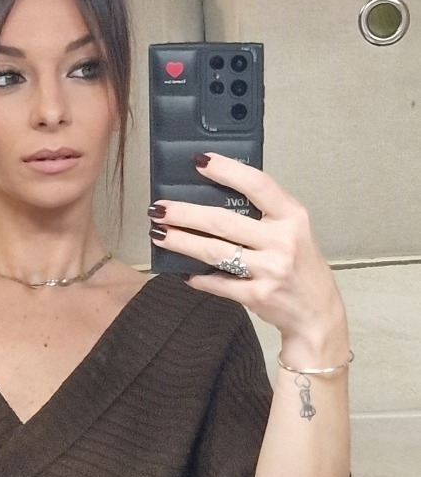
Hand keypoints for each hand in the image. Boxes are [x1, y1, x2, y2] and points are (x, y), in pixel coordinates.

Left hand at [151, 152, 348, 364]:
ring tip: (159, 234)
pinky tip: (182, 270)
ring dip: (181, 241)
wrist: (317, 314)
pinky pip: (218, 283)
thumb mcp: (294, 231)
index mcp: (292, 217)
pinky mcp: (257, 296)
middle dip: (185, 213)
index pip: (258, 184)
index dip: (227, 170)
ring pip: (214, 251)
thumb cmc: (301, 267)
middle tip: (159, 208)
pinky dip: (197, 277)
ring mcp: (269, 270)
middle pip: (223, 221)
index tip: (199, 162)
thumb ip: (264, 215)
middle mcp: (282, 240)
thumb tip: (215, 197)